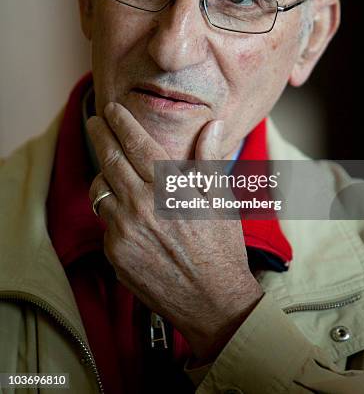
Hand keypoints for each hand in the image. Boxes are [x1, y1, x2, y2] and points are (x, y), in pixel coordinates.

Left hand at [87, 102, 263, 360]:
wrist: (212, 302)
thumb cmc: (222, 248)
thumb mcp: (221, 199)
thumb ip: (209, 159)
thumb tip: (214, 124)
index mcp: (169, 188)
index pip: (137, 143)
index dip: (122, 122)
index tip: (112, 108)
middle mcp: (141, 205)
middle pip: (110, 159)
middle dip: (100, 135)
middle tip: (94, 121)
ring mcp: (124, 231)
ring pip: (101, 190)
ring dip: (103, 173)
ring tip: (110, 166)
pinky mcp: (114, 254)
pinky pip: (105, 221)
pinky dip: (112, 210)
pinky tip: (126, 211)